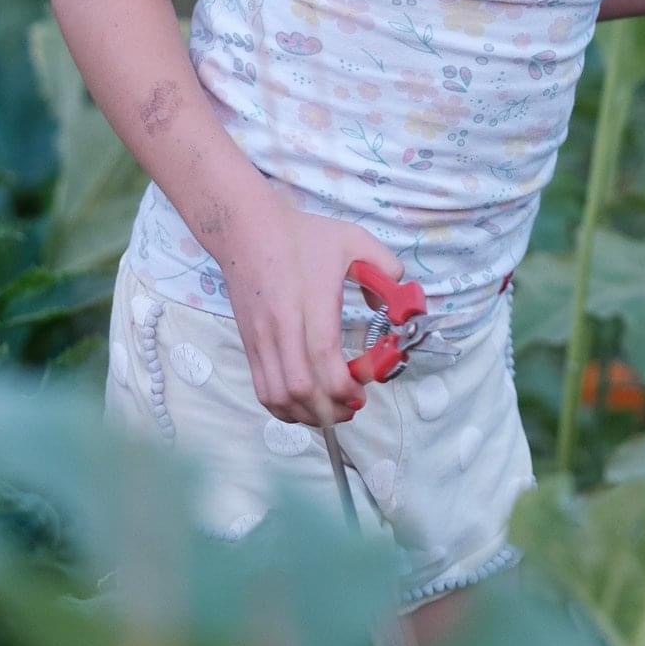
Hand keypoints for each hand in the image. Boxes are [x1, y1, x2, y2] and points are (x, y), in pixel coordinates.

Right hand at [219, 205, 405, 426]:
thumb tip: (398, 305)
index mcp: (310, 300)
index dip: (343, 385)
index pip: (323, 356)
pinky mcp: (249, 343)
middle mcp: (281, 325)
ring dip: (306, 415)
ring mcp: (261, 338)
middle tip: (353, 407)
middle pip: (299, 387)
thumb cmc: (302, 236)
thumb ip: (385, 268)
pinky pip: (262, 389)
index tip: (362, 391)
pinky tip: (304, 406)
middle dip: (329, 410)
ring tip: (331, 412)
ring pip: (277, 396)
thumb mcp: (353, 239)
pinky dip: (283, 408)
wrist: (246, 230)